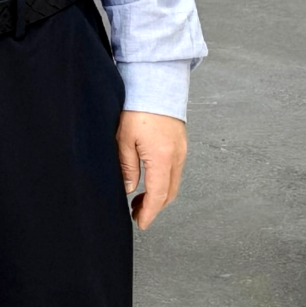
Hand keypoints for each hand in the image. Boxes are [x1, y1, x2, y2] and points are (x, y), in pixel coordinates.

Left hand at [117, 110, 186, 229]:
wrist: (156, 83)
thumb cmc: (137, 107)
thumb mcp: (123, 138)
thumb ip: (127, 166)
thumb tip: (130, 188)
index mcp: (162, 158)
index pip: (158, 195)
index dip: (150, 212)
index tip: (141, 223)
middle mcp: (177, 157)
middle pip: (169, 192)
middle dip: (154, 207)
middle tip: (136, 213)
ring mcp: (181, 150)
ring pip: (173, 182)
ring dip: (159, 194)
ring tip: (140, 200)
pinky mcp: (180, 143)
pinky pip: (174, 170)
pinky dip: (164, 181)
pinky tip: (150, 180)